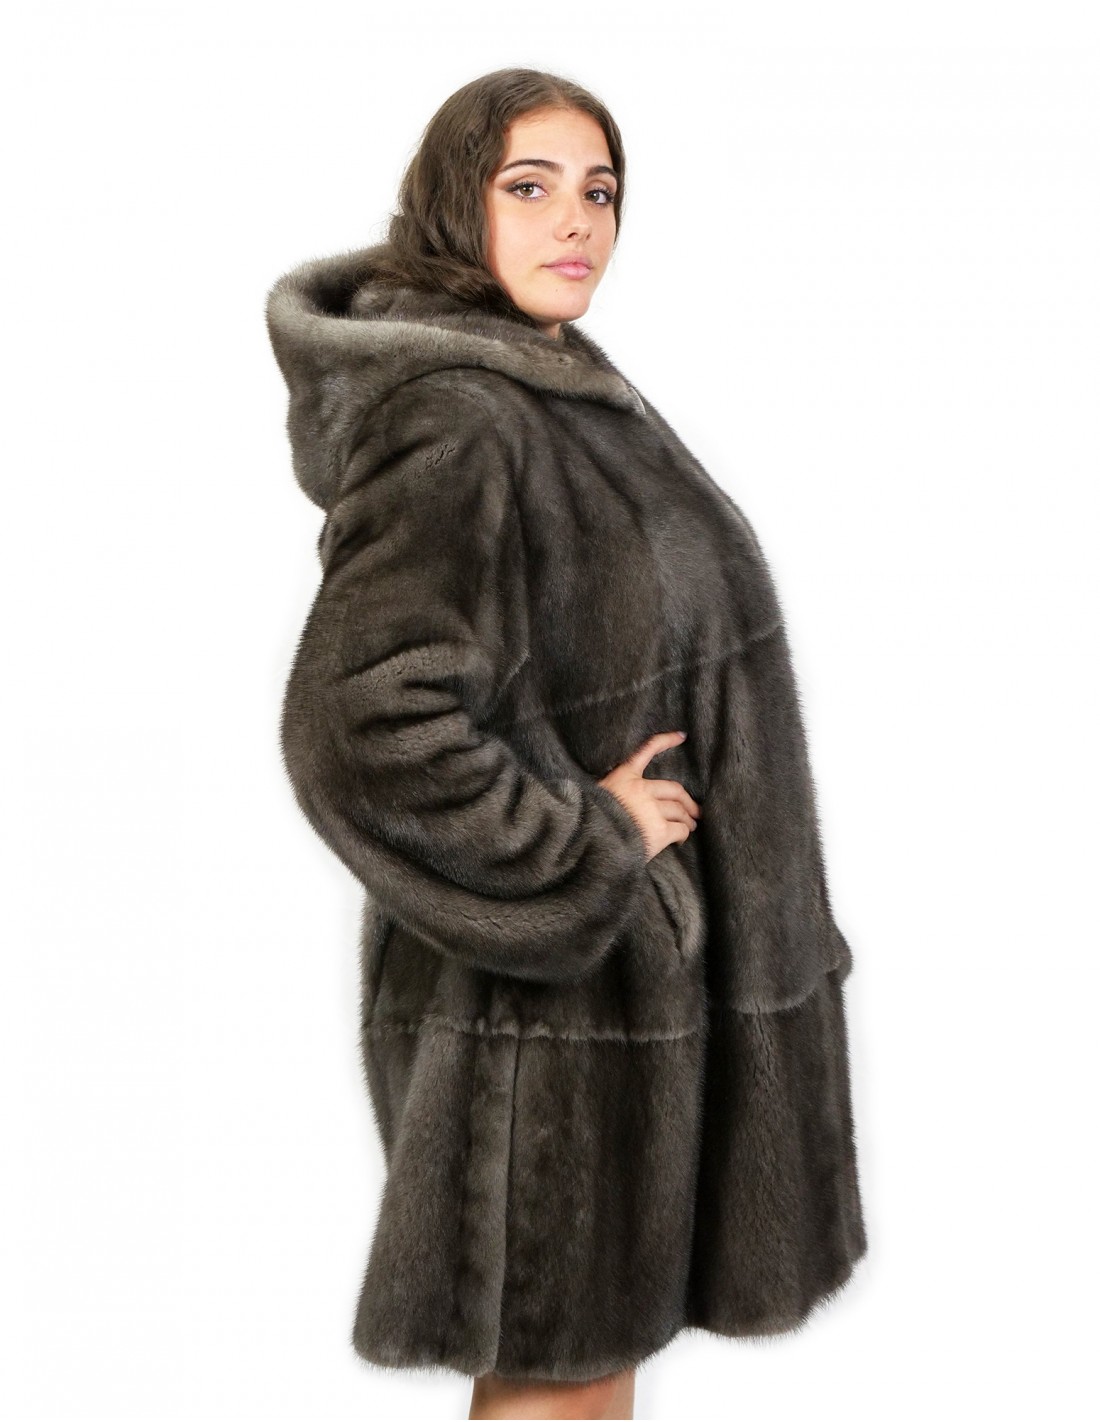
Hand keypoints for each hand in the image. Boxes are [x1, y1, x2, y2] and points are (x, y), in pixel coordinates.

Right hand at [598, 731, 701, 861]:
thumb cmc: (589, 821)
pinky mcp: (660, 830)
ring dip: (688, 820)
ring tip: (691, 826)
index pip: (647, 751)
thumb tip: (627, 801)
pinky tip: (680, 840)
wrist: (591, 842)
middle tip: (696, 811)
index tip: (681, 736)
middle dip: (688, 801)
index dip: (666, 742)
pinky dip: (683, 834)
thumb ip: (615, 793)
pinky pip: (680, 830)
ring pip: (680, 812)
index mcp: (624, 777)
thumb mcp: (596, 796)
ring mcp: (652, 810)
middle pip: (675, 790)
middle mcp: (641, 790)